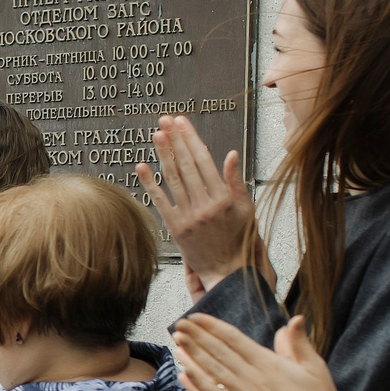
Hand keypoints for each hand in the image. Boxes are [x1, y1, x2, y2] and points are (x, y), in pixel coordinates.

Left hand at [135, 116, 258, 284]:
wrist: (226, 270)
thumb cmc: (238, 238)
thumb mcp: (247, 209)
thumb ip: (237, 181)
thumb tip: (231, 154)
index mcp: (224, 198)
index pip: (204, 160)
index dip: (191, 139)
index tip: (182, 122)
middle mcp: (205, 205)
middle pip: (186, 166)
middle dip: (175, 140)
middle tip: (166, 120)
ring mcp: (188, 217)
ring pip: (173, 179)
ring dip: (163, 155)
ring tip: (157, 134)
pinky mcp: (174, 228)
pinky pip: (160, 201)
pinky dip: (150, 183)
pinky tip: (142, 167)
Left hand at [171, 313, 341, 390]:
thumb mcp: (316, 369)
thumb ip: (299, 344)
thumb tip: (294, 319)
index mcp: (268, 365)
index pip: (233, 339)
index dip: (211, 327)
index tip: (196, 317)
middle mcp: (249, 380)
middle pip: (216, 354)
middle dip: (195, 337)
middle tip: (179, 324)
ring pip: (209, 374)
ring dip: (191, 358)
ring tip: (177, 344)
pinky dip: (195, 386)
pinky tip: (183, 375)